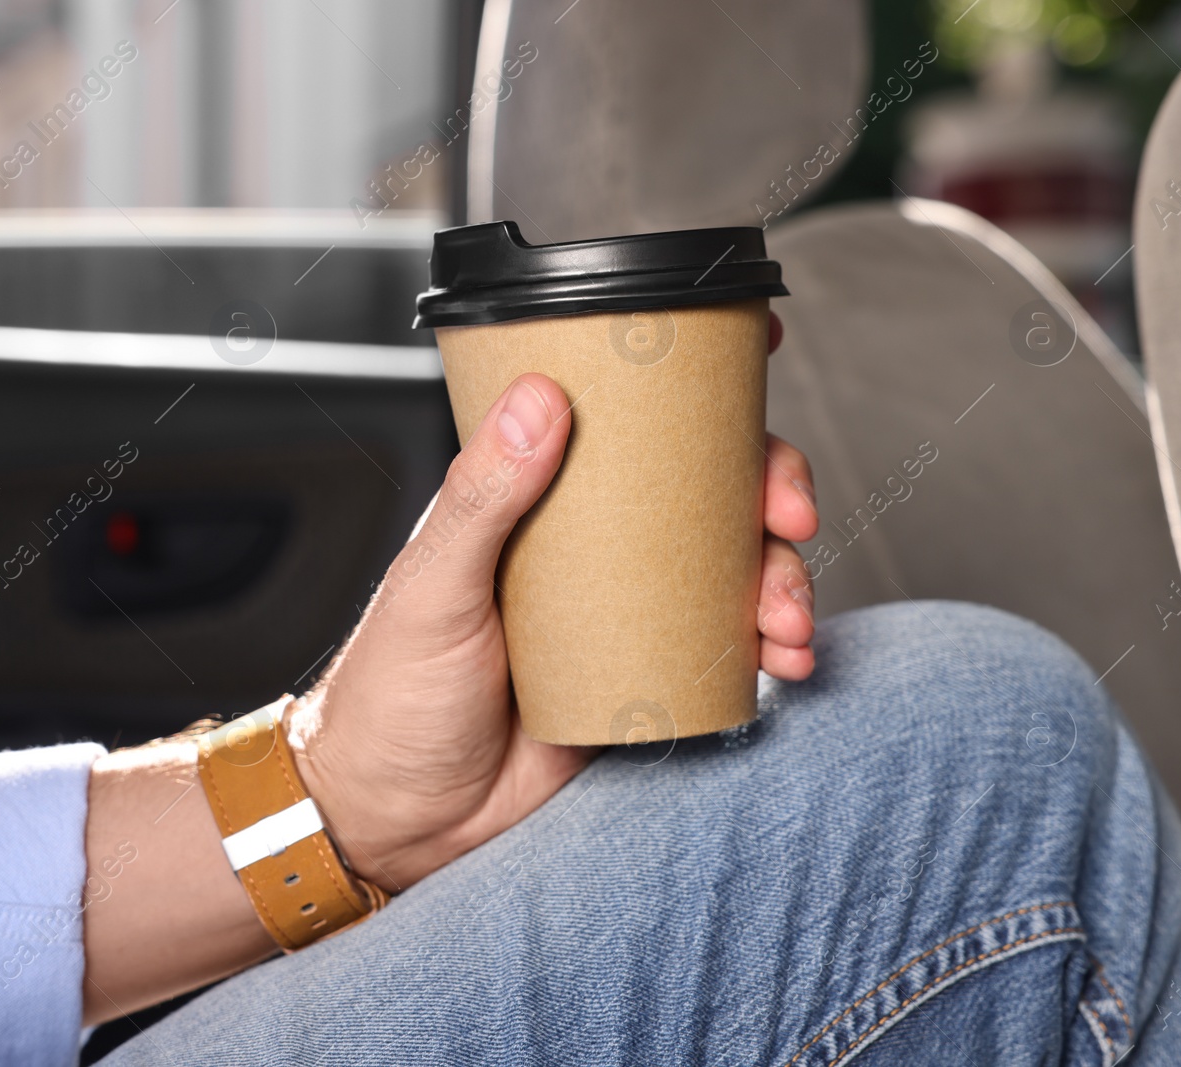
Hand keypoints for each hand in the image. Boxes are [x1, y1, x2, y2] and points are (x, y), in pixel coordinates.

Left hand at [289, 313, 819, 891]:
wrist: (398, 820)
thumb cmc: (390, 697)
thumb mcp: (432, 589)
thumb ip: (482, 498)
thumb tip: (538, 401)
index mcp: (534, 502)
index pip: (620, 422)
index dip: (694, 387)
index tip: (754, 350)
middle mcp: (590, 547)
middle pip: (704, 488)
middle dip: (771, 488)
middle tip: (790, 515)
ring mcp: (625, 614)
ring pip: (732, 566)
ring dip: (782, 576)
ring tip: (786, 617)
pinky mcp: (647, 681)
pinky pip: (727, 648)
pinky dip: (773, 645)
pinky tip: (787, 660)